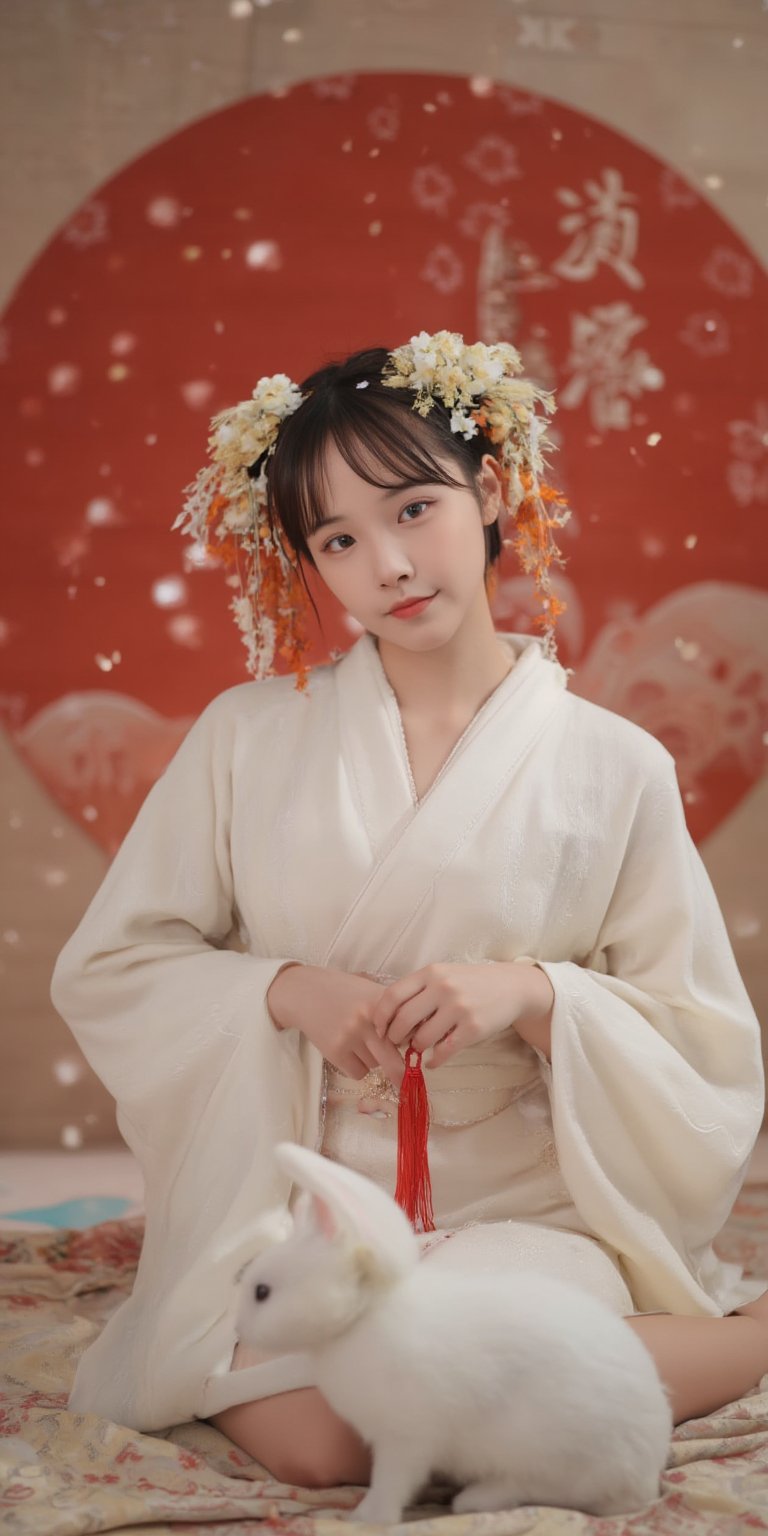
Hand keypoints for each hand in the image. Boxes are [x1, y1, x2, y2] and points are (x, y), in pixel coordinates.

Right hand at [266, 964, 405, 1087]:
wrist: (303, 992)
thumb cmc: (344, 992)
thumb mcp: (370, 991)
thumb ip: (393, 1010)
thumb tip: (418, 1037)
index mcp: (381, 1002)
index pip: (407, 1031)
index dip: (414, 1045)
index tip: (420, 1057)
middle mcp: (367, 1020)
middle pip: (393, 1059)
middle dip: (402, 1075)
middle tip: (409, 1086)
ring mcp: (350, 1036)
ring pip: (375, 1066)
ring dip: (372, 1061)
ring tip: (358, 1041)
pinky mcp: (335, 1051)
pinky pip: (358, 1073)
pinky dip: (357, 1067)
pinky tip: (348, 1050)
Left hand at [370, 961, 553, 1069]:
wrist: (512, 986)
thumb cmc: (471, 982)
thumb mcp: (444, 976)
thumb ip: (419, 992)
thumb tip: (391, 1022)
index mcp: (431, 972)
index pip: (392, 995)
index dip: (381, 1016)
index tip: (379, 1029)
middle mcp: (443, 988)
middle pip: (403, 1019)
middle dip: (394, 1036)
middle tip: (396, 1043)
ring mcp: (459, 1008)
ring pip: (422, 1038)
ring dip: (416, 1048)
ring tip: (419, 1048)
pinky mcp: (474, 1028)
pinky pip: (444, 1051)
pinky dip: (434, 1060)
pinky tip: (433, 1061)